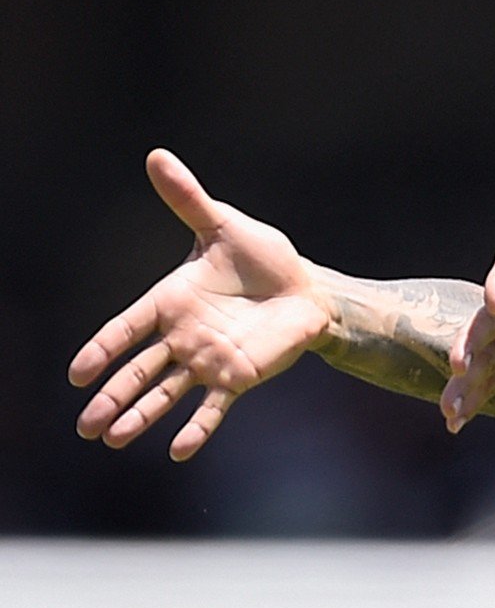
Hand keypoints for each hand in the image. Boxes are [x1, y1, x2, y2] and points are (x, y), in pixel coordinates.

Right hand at [68, 150, 330, 460]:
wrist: (305, 288)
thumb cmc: (263, 257)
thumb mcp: (223, 225)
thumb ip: (188, 199)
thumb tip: (157, 156)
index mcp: (172, 301)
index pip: (127, 329)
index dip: (103, 350)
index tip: (76, 374)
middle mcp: (183, 336)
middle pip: (139, 371)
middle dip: (111, 397)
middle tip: (84, 425)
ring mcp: (209, 360)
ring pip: (166, 394)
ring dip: (141, 416)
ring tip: (113, 440)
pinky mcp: (238, 377)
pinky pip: (213, 407)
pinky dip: (197, 429)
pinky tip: (179, 452)